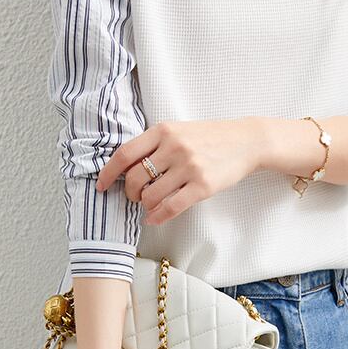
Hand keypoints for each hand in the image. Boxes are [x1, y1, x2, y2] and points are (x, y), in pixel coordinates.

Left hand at [96, 118, 267, 225]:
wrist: (246, 141)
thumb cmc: (209, 137)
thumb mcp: (179, 131)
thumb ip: (154, 144)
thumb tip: (125, 168)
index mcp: (164, 130)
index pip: (125, 153)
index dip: (108, 173)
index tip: (101, 185)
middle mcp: (174, 147)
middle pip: (135, 177)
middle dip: (129, 192)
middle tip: (134, 196)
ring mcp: (189, 166)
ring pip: (151, 195)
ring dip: (144, 205)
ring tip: (149, 204)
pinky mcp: (203, 185)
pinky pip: (171, 206)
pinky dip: (157, 216)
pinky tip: (154, 218)